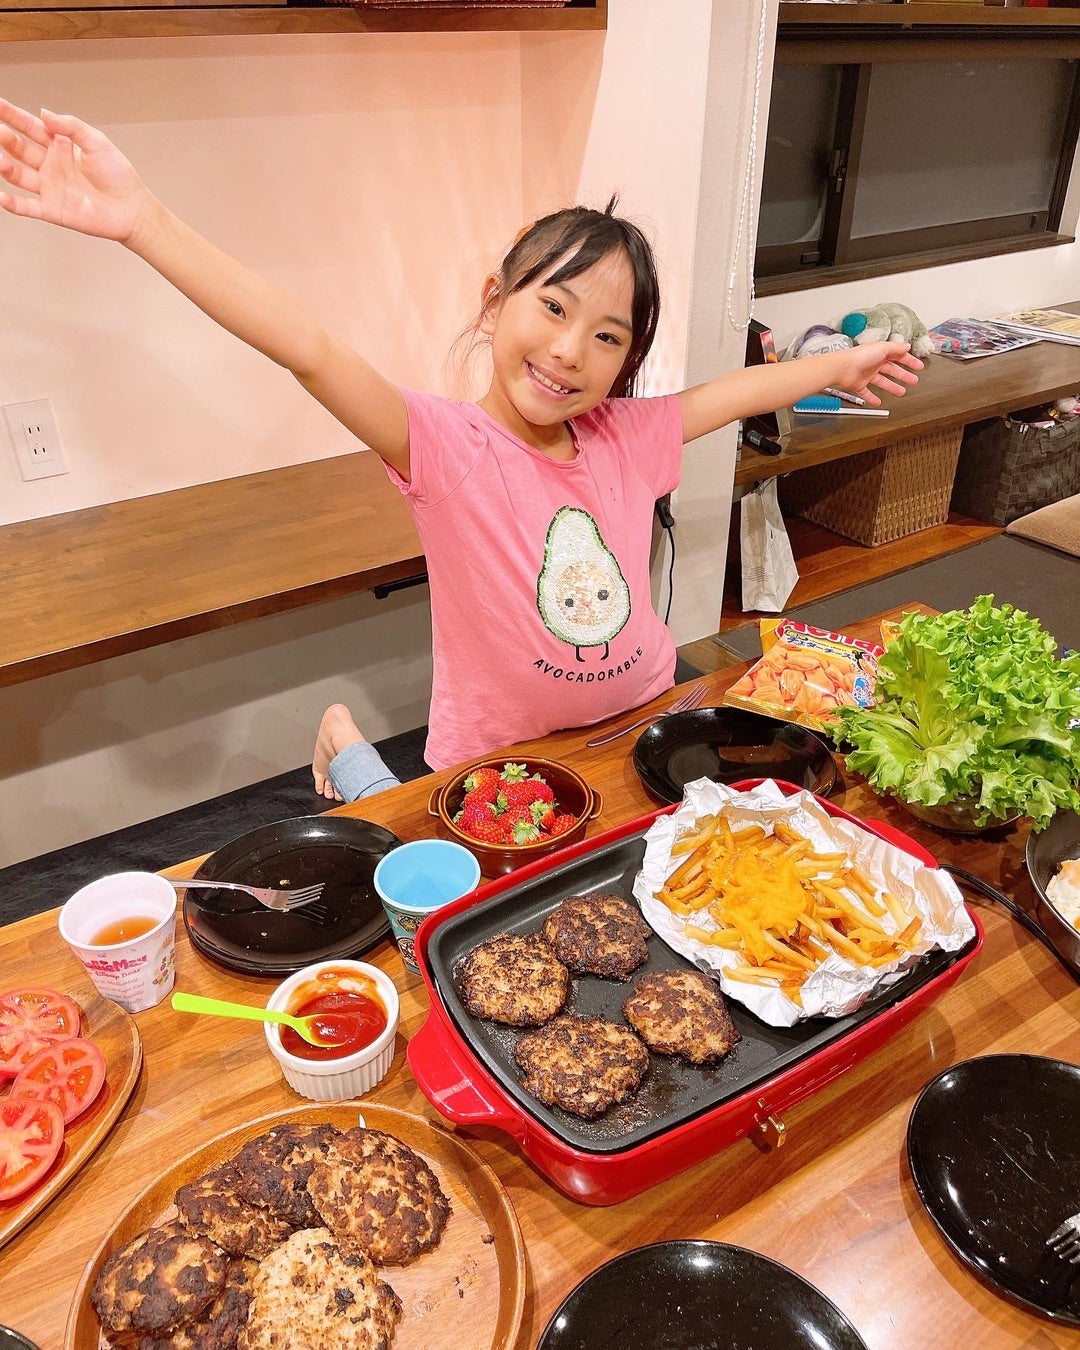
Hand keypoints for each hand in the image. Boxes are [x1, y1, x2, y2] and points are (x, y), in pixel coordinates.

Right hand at [0, 99, 147, 242]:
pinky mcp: (53, 210)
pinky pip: (28, 207)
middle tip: (0, 131)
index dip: (13, 115)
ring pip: (20, 176)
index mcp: (60, 146)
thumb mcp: (97, 142)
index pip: (30, 127)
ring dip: (7, 167)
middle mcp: (51, 166)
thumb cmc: (119, 176)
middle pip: (20, 149)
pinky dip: (13, 204)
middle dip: (7, 139)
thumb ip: (72, 127)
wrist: (133, 209)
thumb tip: (45, 113)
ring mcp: (50, 188)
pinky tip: (2, 197)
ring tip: (0, 160)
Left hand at [832, 340, 922, 405]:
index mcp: (880, 353)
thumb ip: (896, 348)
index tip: (919, 366)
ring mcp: (866, 374)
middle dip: (904, 375)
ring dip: (892, 387)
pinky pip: (867, 393)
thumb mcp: (882, 348)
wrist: (842, 368)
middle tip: (914, 381)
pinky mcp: (858, 384)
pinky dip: (872, 398)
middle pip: (892, 370)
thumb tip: (907, 346)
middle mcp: (874, 363)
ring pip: (882, 382)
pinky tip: (878, 402)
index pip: (898, 356)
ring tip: (902, 392)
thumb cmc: (860, 356)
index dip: (909, 361)